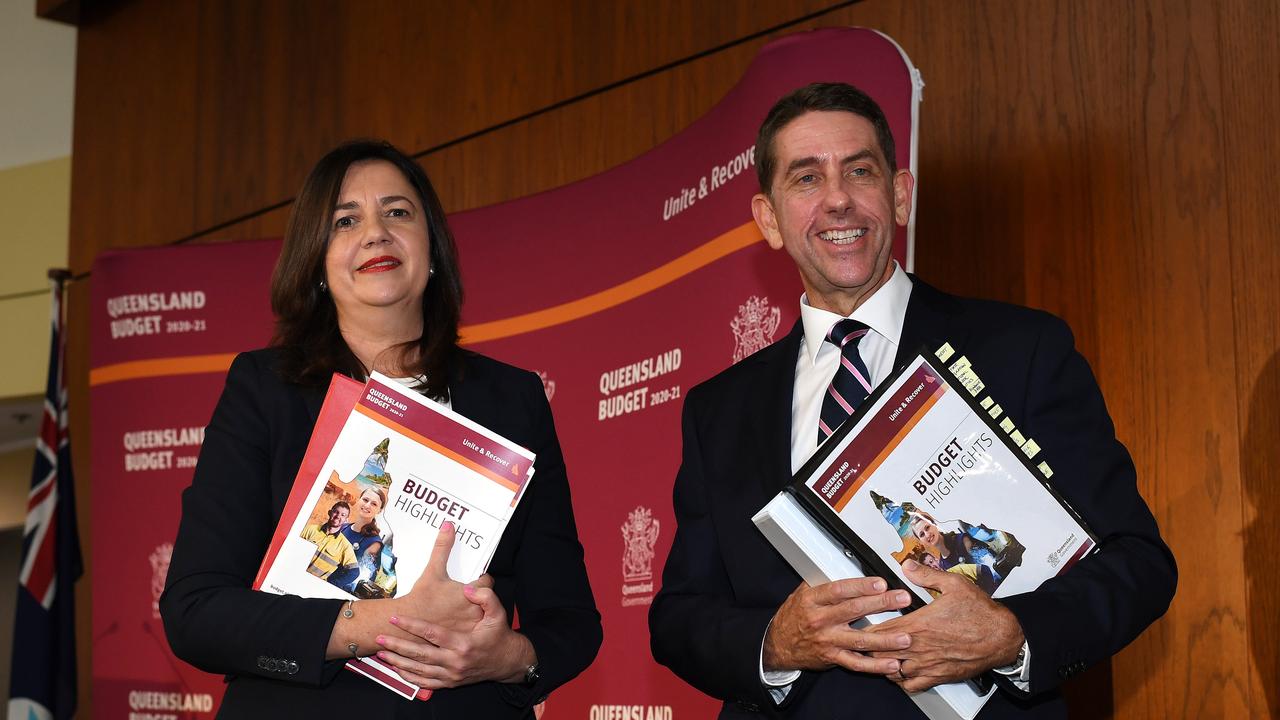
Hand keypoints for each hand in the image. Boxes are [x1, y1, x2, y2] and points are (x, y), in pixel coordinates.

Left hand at [375, 583, 534, 688]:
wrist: (508, 662)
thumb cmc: (500, 636)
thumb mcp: (499, 613)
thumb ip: (485, 597)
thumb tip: (468, 589)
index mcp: (463, 644)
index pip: (431, 634)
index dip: (411, 625)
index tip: (395, 618)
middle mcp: (455, 662)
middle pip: (419, 654)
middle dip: (396, 645)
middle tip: (378, 638)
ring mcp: (451, 675)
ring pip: (419, 670)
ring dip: (398, 662)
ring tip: (381, 653)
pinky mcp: (450, 682)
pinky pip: (425, 682)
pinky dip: (409, 677)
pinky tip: (397, 669)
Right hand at [396, 521, 489, 631]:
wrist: (407, 625)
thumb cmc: (422, 598)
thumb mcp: (433, 570)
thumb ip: (443, 547)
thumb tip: (449, 526)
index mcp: (470, 593)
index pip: (488, 583)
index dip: (483, 579)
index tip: (477, 578)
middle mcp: (474, 611)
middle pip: (486, 601)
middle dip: (479, 597)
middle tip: (470, 593)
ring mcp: (469, 627)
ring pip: (480, 616)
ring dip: (475, 611)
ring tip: (463, 607)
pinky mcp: (461, 638)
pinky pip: (471, 630)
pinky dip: (467, 625)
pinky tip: (456, 621)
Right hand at [763, 577, 912, 674]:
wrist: (779, 644)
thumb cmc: (795, 615)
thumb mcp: (803, 593)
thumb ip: (825, 583)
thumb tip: (847, 566)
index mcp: (812, 600)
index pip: (839, 590)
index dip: (860, 586)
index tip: (880, 582)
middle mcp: (820, 620)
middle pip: (854, 611)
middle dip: (881, 603)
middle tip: (902, 599)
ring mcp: (827, 641)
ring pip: (859, 640)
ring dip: (885, 640)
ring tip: (905, 637)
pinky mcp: (832, 658)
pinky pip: (857, 664)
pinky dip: (876, 665)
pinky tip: (892, 663)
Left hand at [869, 560, 1023, 691]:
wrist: (1002, 637)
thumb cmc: (981, 613)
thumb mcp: (954, 584)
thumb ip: (926, 575)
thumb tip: (908, 566)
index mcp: (920, 625)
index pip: (881, 630)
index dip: (867, 629)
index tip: (860, 625)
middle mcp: (920, 647)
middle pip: (880, 652)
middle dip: (870, 646)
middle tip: (863, 640)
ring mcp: (928, 664)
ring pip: (892, 671)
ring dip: (883, 663)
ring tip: (879, 654)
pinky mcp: (938, 676)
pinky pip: (911, 686)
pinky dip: (901, 681)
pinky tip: (899, 671)